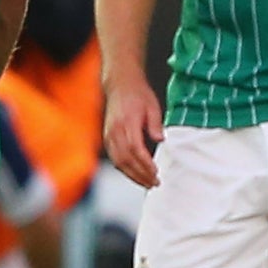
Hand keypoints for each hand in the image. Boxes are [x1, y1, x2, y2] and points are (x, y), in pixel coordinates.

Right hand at [103, 73, 164, 188]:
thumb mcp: (152, 106)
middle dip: (140, 174)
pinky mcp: (107, 138)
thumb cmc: (138, 95)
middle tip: (154, 183)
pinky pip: (114, 158)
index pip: (135, 148)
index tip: (155, 173)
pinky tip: (135, 174)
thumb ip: (155, 124)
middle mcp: (115, 130)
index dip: (145, 164)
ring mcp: (109, 135)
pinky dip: (125, 169)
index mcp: (127, 122)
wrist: (120, 84)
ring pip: (118, 162)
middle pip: (126, 159)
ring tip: (146, 183)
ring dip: (132, 175)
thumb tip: (160, 140)